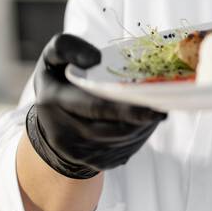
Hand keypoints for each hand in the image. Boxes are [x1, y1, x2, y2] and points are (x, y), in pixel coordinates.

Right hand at [25, 33, 166, 179]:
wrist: (48, 122)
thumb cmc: (58, 81)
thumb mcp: (53, 57)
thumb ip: (68, 47)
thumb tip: (94, 58)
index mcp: (54, 102)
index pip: (95, 107)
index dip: (127, 109)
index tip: (155, 107)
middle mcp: (63, 132)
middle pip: (114, 130)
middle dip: (142, 120)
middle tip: (162, 109)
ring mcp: (76, 153)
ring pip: (122, 143)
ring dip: (143, 129)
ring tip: (155, 112)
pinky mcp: (90, 163)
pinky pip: (123, 153)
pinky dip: (138, 139)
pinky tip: (143, 125)